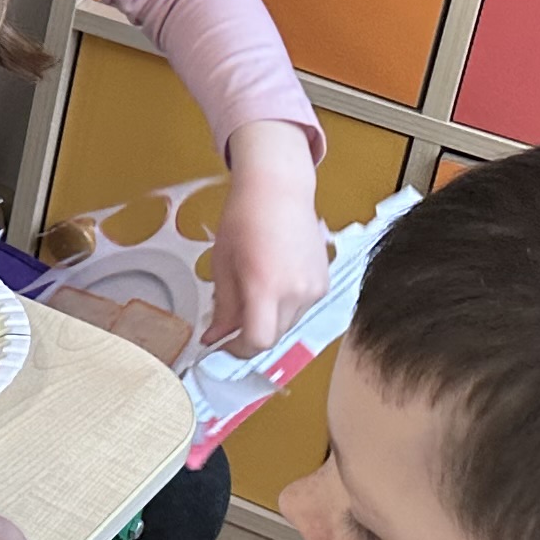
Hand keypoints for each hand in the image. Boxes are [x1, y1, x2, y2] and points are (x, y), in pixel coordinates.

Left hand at [207, 123, 328, 352]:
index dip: (237, 350)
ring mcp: (315, 288)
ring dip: (267, 318)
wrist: (279, 190)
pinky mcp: (325, 282)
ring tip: (252, 287)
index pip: (258, 342)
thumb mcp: (222, 264)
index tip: (222, 344)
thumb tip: (214, 338)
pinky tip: (273, 278)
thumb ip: (222, 306)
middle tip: (230, 315)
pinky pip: (301, 308)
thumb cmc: (244, 219)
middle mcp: (296, 292)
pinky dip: (284, 305)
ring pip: (287, 323)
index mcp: (266, 287)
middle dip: (249, 333)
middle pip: (273, 335)